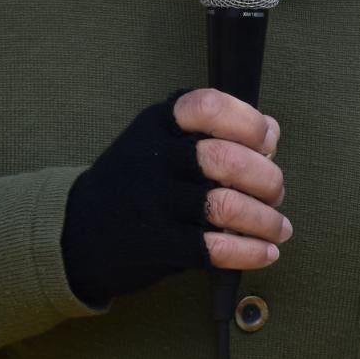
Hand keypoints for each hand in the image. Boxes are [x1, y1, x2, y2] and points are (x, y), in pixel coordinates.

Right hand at [59, 90, 289, 306]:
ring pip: (224, 206)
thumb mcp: (160, 142)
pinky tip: (266, 251)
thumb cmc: (137, 182)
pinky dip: (250, 251)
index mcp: (158, 124)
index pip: (209, 106)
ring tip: (280, 227)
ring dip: (265, 219)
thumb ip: (212, 132)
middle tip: (276, 192)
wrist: (80, 232)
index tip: (268, 141)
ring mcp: (154, 202)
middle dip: (266, 178)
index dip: (249, 122)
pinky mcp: (157, 244)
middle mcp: (154, 159)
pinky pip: (213, 248)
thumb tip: (271, 132)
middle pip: (225, 159)